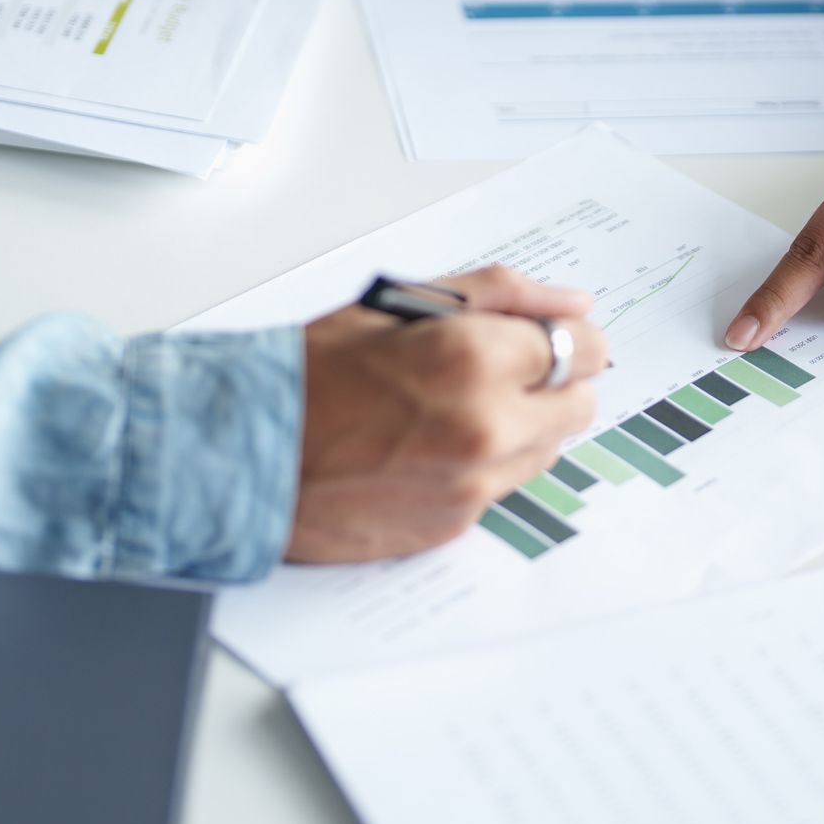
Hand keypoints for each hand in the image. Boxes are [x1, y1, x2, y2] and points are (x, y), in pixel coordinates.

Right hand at [287, 265, 606, 562]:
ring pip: (549, 448)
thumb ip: (500, 296)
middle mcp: (487, 428)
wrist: (242, 455)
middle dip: (552, 380)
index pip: (581, 346)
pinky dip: (485, 464)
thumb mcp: (403, 305)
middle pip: (580, 402)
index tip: (547, 334)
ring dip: (525, 423)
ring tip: (459, 405)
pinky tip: (433, 445)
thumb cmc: (311, 371)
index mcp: (475, 359)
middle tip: (502, 367)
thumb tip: (573, 303)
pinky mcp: (454, 527)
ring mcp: (473, 486)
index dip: (563, 334)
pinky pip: (503, 488)